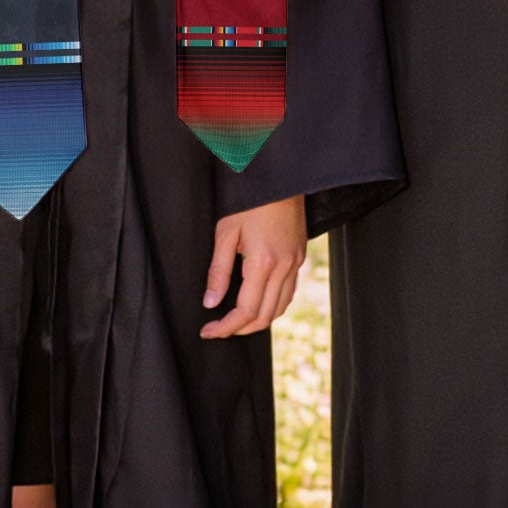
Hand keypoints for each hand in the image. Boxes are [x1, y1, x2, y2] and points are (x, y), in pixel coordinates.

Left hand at [200, 194, 306, 338]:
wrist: (280, 177)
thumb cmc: (250, 200)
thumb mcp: (226, 232)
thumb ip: (218, 271)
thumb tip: (210, 302)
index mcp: (263, 262)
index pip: (245, 311)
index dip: (225, 327)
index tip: (208, 330)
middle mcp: (284, 266)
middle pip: (264, 316)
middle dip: (240, 329)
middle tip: (218, 328)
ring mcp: (295, 262)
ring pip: (280, 307)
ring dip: (258, 320)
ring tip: (236, 320)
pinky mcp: (300, 256)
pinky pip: (289, 292)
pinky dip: (273, 305)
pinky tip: (258, 301)